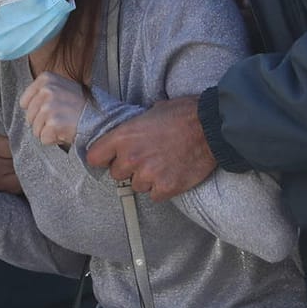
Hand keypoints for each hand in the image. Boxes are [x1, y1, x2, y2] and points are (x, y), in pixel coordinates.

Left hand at [20, 71, 84, 147]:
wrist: (101, 118)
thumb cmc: (81, 106)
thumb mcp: (62, 88)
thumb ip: (43, 91)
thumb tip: (24, 104)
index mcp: (46, 78)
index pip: (24, 102)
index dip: (37, 111)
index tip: (53, 110)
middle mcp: (46, 90)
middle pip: (29, 117)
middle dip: (42, 122)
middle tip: (61, 118)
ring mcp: (48, 106)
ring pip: (35, 129)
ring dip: (49, 131)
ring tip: (65, 124)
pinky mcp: (53, 123)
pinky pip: (43, 139)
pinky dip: (54, 140)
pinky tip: (66, 131)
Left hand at [85, 96, 217, 200]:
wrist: (212, 127)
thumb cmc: (184, 115)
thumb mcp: (151, 111)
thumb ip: (135, 127)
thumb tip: (132, 133)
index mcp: (123, 136)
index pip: (94, 157)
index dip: (103, 157)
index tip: (109, 158)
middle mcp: (132, 158)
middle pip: (116, 174)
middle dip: (129, 168)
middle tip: (145, 159)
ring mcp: (148, 174)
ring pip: (137, 186)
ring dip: (147, 179)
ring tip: (163, 164)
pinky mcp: (166, 187)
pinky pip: (155, 196)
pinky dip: (163, 188)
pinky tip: (172, 174)